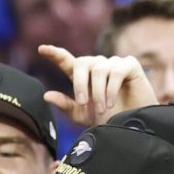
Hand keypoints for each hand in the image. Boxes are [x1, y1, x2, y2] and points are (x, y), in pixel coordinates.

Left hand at [40, 45, 157, 127]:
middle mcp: (96, 65)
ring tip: (103, 108)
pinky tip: (112, 102)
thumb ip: (64, 104)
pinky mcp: (129, 64)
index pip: (66, 60)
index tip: (41, 49)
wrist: (132, 125)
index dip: (54, 54)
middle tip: (83, 102)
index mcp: (82, 75)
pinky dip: (111, 89)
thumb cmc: (106, 118)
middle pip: (81, 63)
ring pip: (99, 69)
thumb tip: (46, 95)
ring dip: (98, 91)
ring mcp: (113, 63)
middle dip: (79, 83)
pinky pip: (116, 71)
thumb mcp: (81, 114)